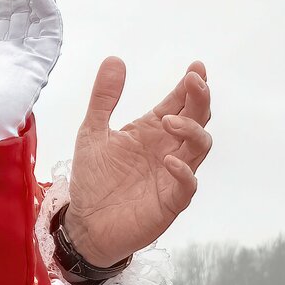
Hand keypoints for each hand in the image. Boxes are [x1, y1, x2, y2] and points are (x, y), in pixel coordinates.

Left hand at [62, 59, 211, 268]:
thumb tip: (114, 59)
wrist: (84, 224)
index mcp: (153, 131)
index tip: (195, 67)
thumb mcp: (92, 133)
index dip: (190, 85)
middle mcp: (169, 149)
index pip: (180, 103)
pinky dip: (183, 172)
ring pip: (199, 148)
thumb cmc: (93, 180)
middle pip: (197, 119)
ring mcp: (173, 175)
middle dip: (200, 99)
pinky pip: (187, 185)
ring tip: (169, 121)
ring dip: (190, 131)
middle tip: (195, 82)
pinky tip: (169, 161)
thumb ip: (104, 99)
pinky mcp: (170, 202)